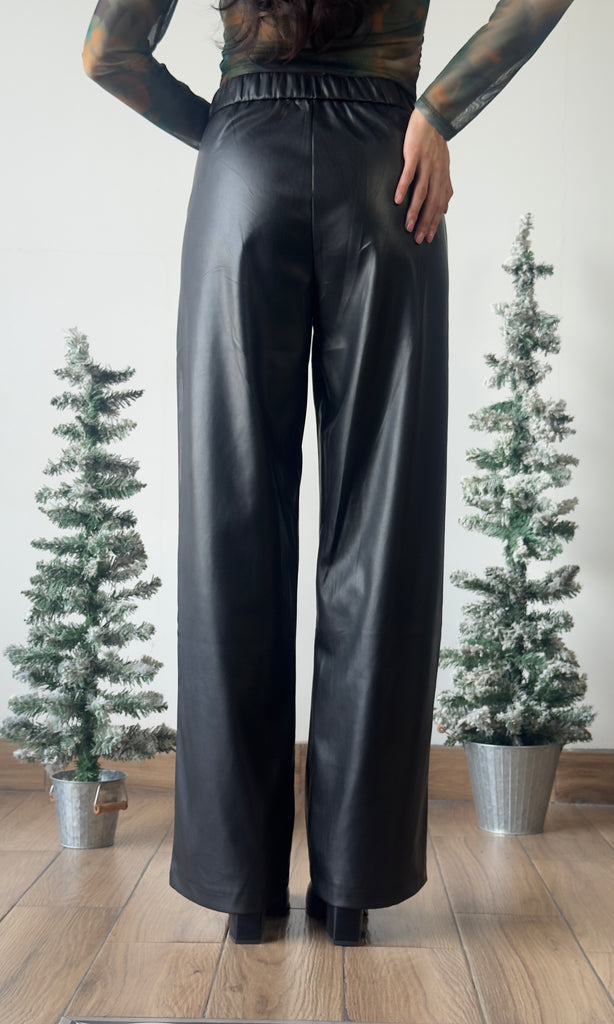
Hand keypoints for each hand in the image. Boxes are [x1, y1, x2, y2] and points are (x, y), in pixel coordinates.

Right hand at [394, 107, 452, 243]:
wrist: (433, 118)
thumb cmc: (436, 143)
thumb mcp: (444, 167)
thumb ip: (445, 188)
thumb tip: (446, 208)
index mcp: (442, 178)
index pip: (439, 205)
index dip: (434, 222)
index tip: (428, 238)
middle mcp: (436, 173)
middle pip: (431, 203)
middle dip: (426, 223)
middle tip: (418, 239)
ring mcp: (425, 164)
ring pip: (421, 192)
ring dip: (415, 211)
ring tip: (408, 226)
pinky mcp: (414, 155)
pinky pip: (409, 174)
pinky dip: (403, 187)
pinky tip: (397, 200)